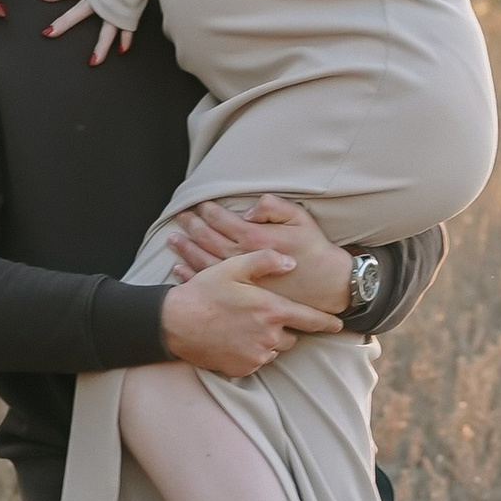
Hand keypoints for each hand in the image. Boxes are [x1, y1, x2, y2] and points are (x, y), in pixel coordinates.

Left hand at [41, 0, 133, 63]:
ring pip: (106, 32)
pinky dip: (125, 41)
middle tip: (47, 33)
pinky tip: (121, 51)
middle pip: (78, 13)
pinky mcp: (128, 14)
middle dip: (63, 24)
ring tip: (92, 62)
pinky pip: (126, 31)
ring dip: (100, 48)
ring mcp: (114, 9)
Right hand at [159, 248, 315, 377]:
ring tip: (245, 326)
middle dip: (284, 327)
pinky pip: (257, 360)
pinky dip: (252, 352)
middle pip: (292, 336)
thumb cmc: (205, 292)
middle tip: (263, 316)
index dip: (327, 322)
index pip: (311, 319)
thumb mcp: (233, 267)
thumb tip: (291, 263)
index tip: (339, 325)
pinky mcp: (243, 369)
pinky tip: (235, 339)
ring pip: (275, 349)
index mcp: (271, 310)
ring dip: (268, 340)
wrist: (175, 323)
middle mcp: (269, 337)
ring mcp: (256, 356)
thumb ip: (266, 261)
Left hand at [169, 192, 350, 324]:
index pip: (223, 221)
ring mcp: (240, 280)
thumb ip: (273, 207)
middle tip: (180, 216)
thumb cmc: (313, 249)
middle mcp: (243, 260)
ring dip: (185, 248)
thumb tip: (247, 209)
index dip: (208, 211)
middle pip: (208, 239)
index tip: (199, 204)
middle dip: (192, 225)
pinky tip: (178, 268)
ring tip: (173, 238)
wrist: (327, 285)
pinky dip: (190, 274)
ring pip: (204, 261)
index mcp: (255, 239)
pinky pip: (209, 283)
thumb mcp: (300, 219)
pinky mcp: (240, 295)